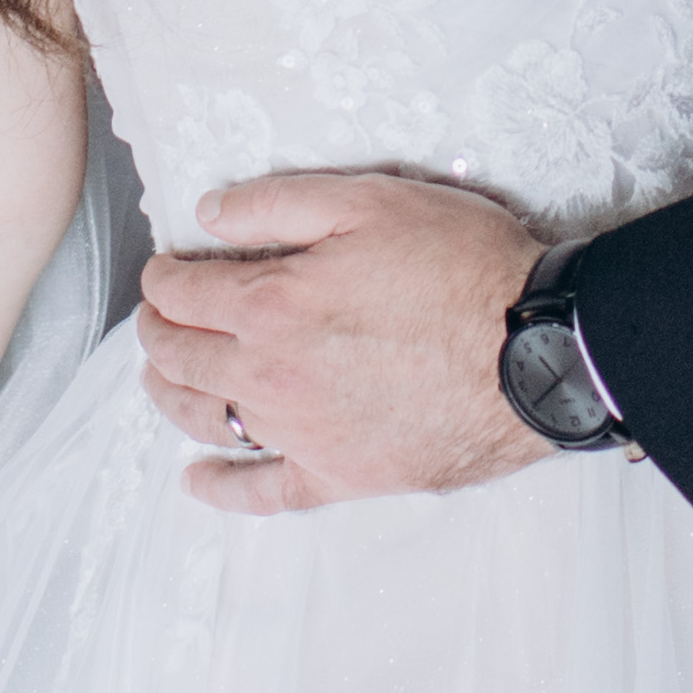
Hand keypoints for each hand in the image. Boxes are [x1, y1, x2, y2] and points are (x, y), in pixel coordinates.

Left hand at [133, 171, 547, 514]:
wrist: (536, 352)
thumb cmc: (464, 267)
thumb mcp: (371, 200)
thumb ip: (279, 203)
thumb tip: (209, 211)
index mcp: (272, 303)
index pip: (184, 292)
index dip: (164, 275)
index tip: (165, 268)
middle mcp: (271, 376)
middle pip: (182, 357)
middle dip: (157, 331)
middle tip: (156, 317)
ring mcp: (302, 434)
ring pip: (206, 420)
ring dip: (169, 396)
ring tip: (160, 378)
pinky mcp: (341, 475)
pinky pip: (263, 492)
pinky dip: (221, 488)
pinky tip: (197, 479)